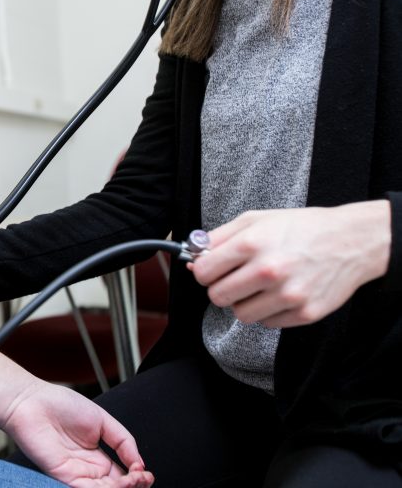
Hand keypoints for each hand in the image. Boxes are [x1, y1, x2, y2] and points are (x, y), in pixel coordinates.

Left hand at [1, 382, 153, 487]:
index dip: (137, 478)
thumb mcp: (103, 420)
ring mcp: (75, 474)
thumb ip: (123, 441)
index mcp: (97, 458)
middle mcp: (87, 470)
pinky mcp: (62, 476)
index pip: (122, 477)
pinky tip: (117, 483)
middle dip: (133, 485)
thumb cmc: (59, 405)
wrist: (32, 400)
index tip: (145, 472)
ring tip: (132, 478)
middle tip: (140, 476)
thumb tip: (139, 462)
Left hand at [190, 201, 390, 327]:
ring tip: (260, 286)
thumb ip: (218, 238)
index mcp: (252, 243)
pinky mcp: (305, 313)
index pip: (203, 272)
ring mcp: (288, 294)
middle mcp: (268, 270)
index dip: (204, 271)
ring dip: (245, 302)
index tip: (212, 270)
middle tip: (236, 279)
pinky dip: (269, 311)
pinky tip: (281, 293)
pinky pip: (267, 323)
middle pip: (218, 297)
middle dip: (222, 288)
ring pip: (241, 314)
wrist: (352, 240)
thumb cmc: (300, 228)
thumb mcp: (256, 220)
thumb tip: (192, 259)